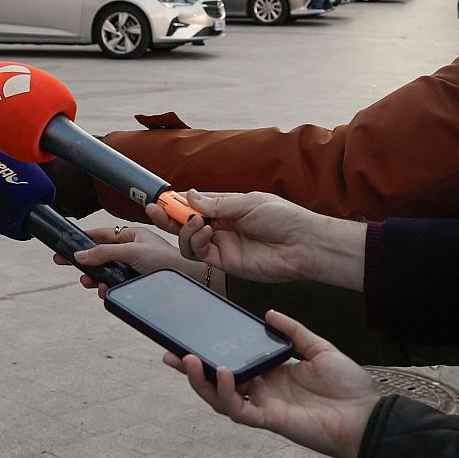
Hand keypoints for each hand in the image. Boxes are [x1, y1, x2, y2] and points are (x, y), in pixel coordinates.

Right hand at [58, 225, 214, 297]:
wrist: (189, 281)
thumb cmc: (166, 260)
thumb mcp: (132, 251)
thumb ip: (104, 253)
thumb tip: (79, 255)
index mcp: (132, 237)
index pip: (100, 235)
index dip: (81, 240)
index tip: (63, 246)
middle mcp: (131, 252)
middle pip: (99, 256)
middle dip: (85, 263)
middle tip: (68, 267)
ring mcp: (133, 269)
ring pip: (105, 272)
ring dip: (94, 277)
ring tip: (89, 282)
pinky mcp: (135, 284)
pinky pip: (114, 285)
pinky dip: (106, 288)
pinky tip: (103, 290)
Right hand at [165, 191, 366, 289]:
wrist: (303, 244)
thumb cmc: (284, 218)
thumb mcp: (247, 202)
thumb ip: (215, 204)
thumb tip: (189, 195)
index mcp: (228, 209)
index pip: (195, 204)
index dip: (178, 201)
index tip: (163, 197)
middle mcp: (222, 227)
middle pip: (186, 223)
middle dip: (168, 216)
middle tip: (155, 209)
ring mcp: (222, 245)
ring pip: (187, 241)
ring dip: (183, 230)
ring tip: (194, 222)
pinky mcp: (224, 262)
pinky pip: (199, 254)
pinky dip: (195, 242)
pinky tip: (204, 233)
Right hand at [166, 311, 381, 457]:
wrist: (368, 417)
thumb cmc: (349, 388)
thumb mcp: (321, 349)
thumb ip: (294, 332)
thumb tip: (268, 313)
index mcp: (271, 373)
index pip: (233, 359)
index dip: (210, 351)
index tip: (189, 335)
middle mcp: (262, 390)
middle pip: (217, 380)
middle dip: (191, 368)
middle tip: (168, 352)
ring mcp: (262, 406)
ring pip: (218, 397)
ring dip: (199, 380)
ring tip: (187, 359)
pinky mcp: (268, 420)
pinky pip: (238, 408)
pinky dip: (224, 391)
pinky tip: (220, 371)